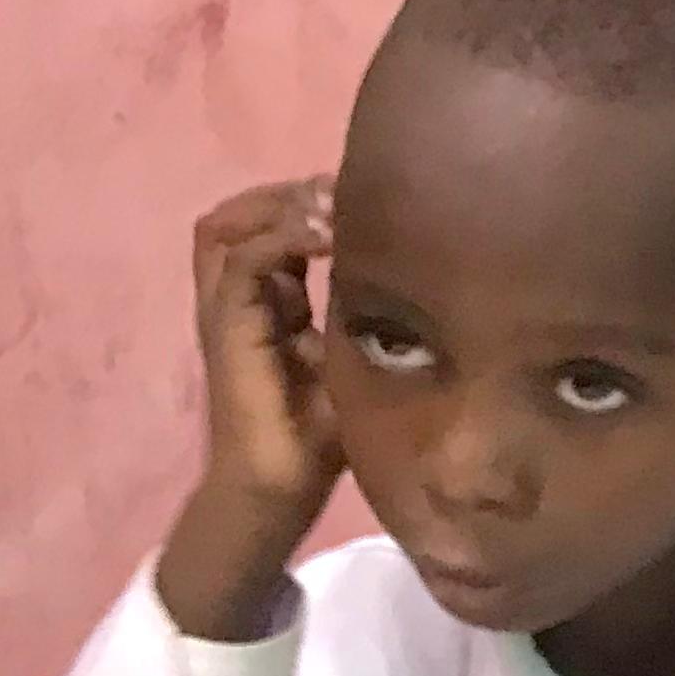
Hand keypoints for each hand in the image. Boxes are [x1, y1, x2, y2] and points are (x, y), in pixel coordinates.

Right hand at [154, 178, 344, 642]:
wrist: (281, 487)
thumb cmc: (325, 433)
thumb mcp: (364, 358)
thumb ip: (382, 317)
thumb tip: (447, 284)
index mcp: (273, 300)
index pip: (277, 226)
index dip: (314, 201)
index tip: (375, 195)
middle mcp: (243, 297)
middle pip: (241, 212)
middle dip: (292, 191)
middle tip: (346, 188)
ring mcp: (227, 310)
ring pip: (227, 225)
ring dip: (281, 204)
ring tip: (334, 203)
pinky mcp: (227, 328)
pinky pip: (243, 262)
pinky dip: (282, 237)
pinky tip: (329, 234)